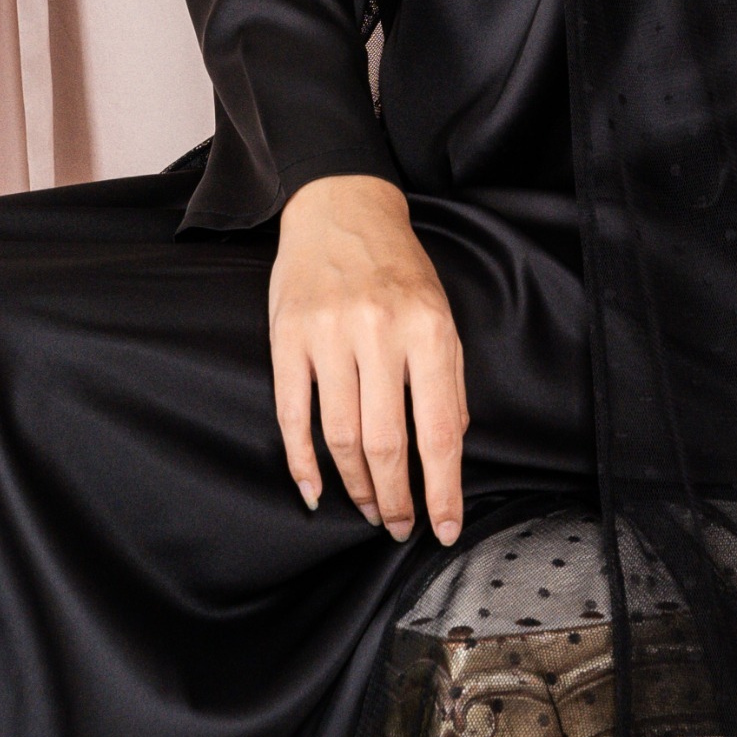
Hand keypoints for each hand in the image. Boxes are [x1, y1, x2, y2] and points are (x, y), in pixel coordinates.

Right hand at [268, 174, 468, 542]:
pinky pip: (292, 415)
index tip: (442, 528)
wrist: (341, 209)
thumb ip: (447, 377)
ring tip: (367, 509)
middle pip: (386, 442)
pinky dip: (301, 463)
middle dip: (395, 498)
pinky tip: (314, 490)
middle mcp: (379, 332)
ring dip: (354, 486)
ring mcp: (328, 335)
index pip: (439, 428)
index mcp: (428, 328)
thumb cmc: (398, 268)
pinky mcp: (287, 338)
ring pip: (340, 436)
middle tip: (398, 526)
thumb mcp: (439, 313)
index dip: (442, 488)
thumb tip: (449, 446)